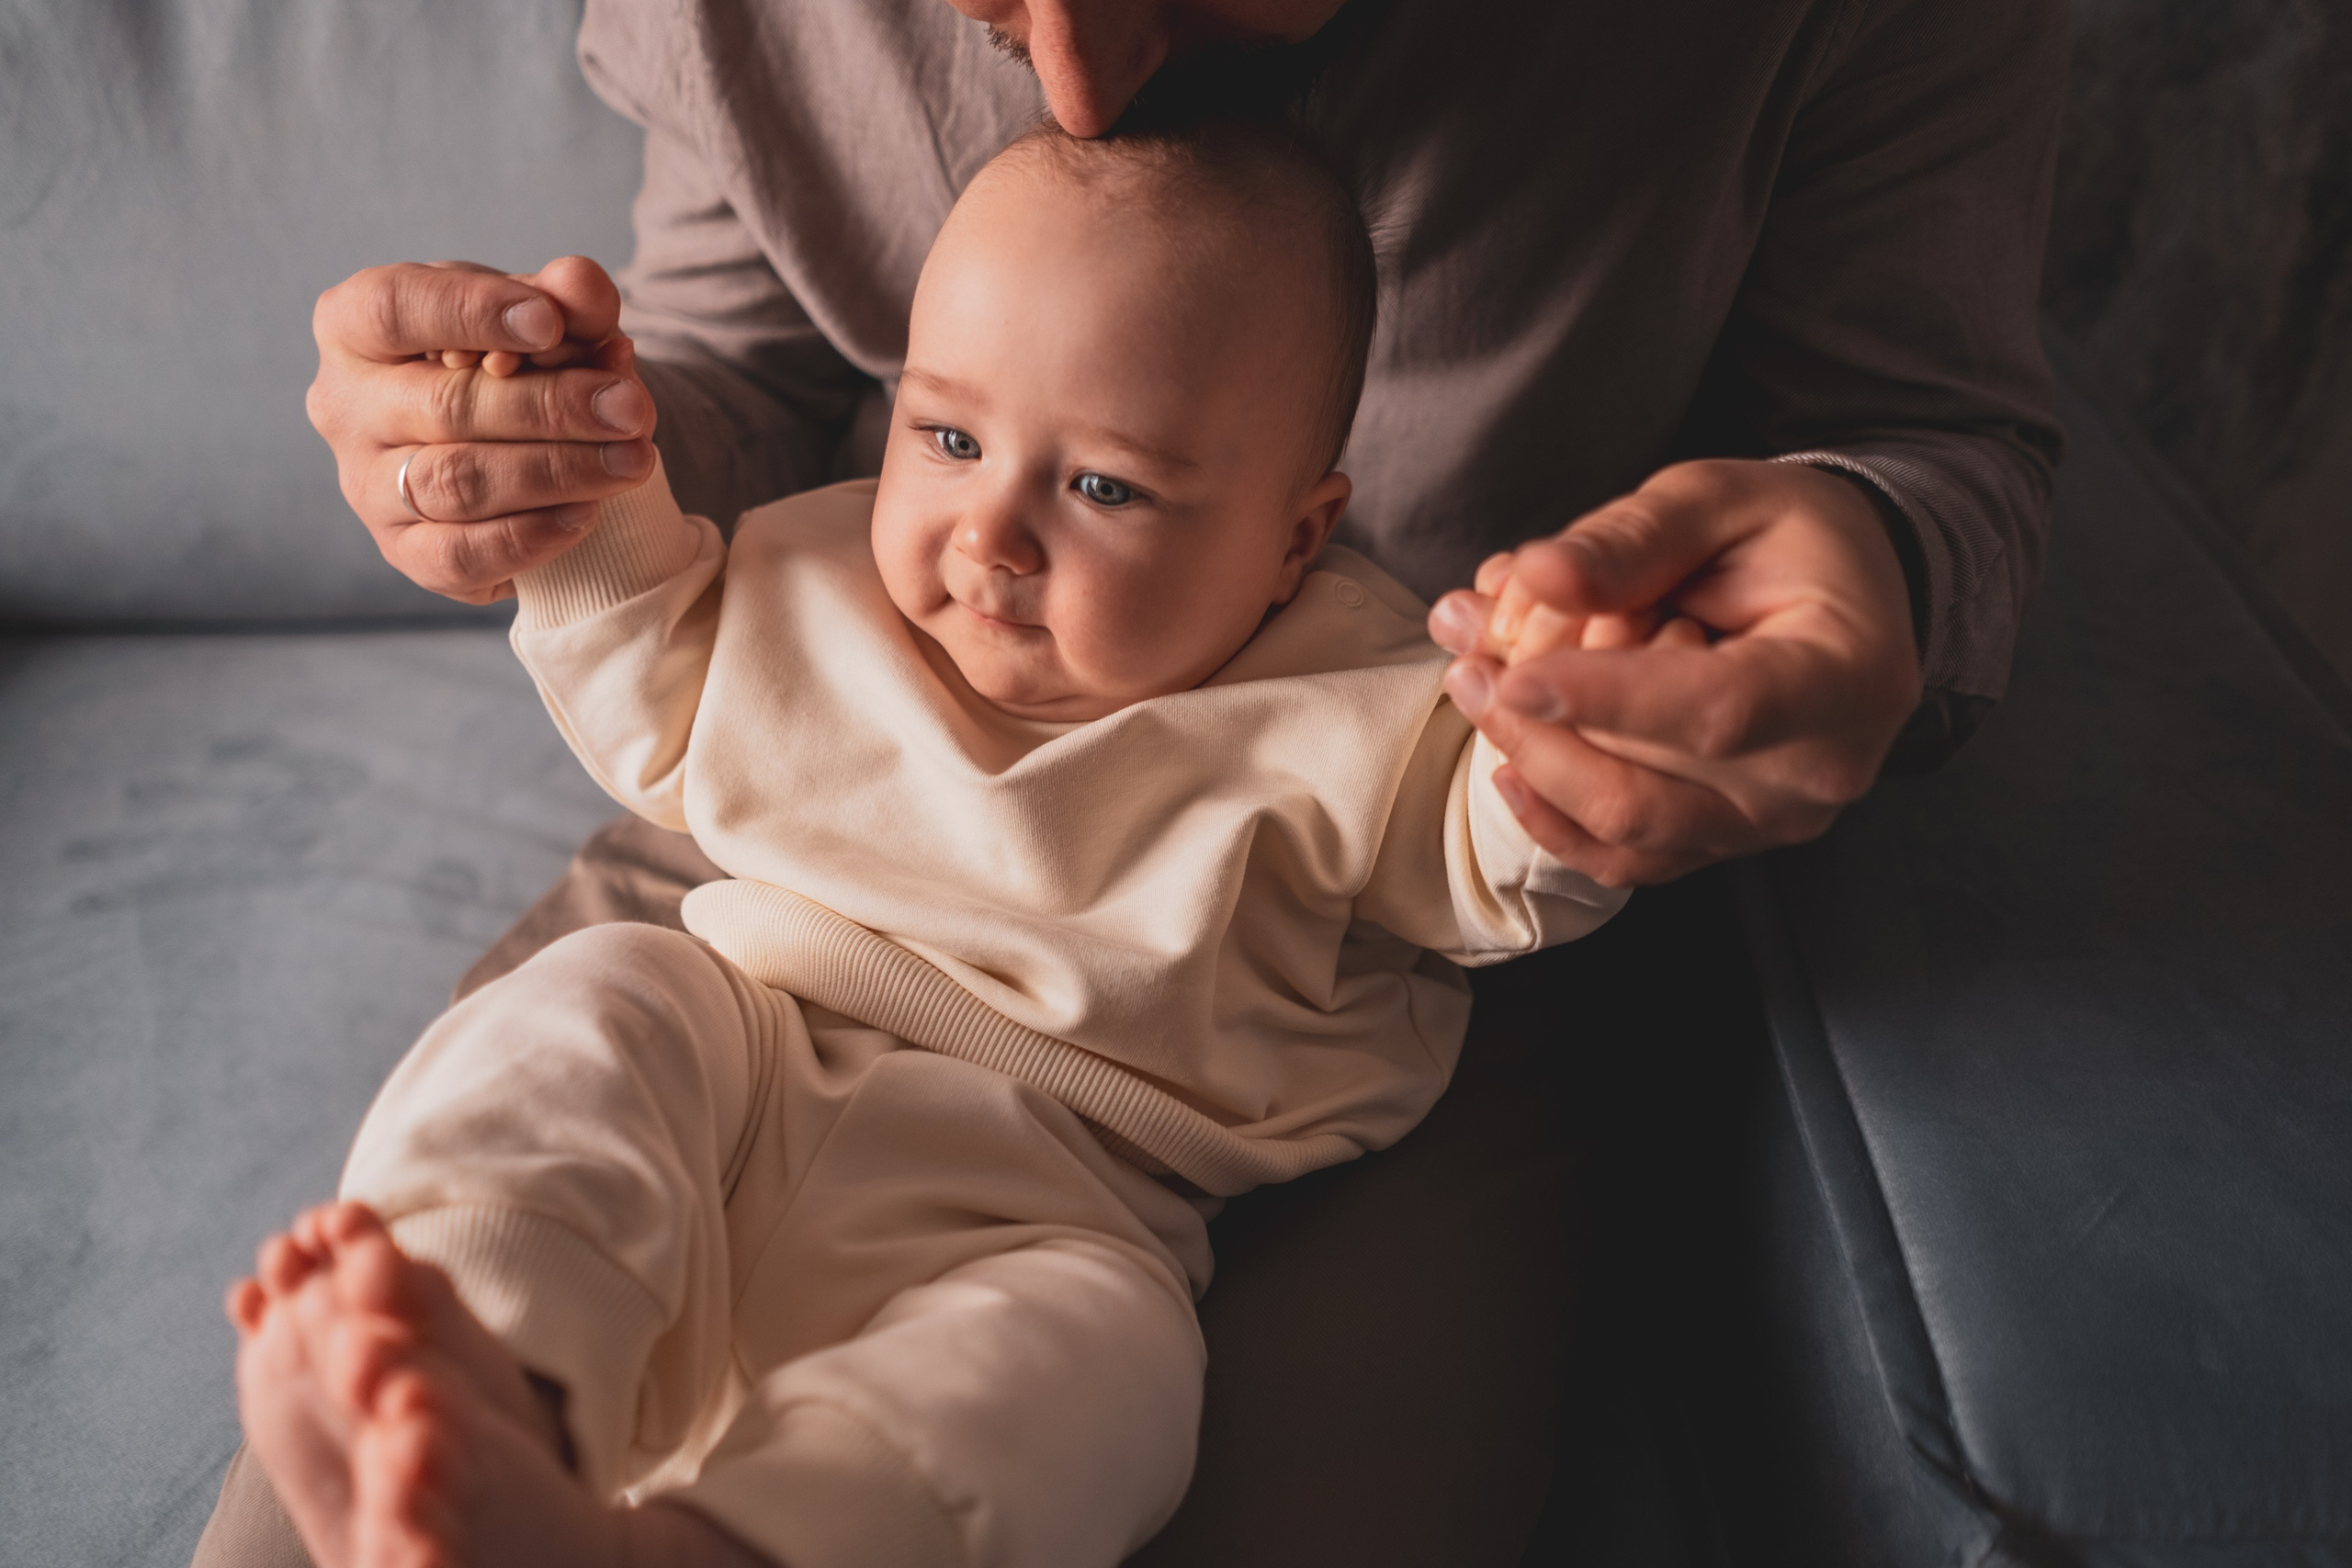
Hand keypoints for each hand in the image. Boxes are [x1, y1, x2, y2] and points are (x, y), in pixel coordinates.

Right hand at [305, 256, 657, 603]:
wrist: (513, 439)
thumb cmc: (510, 357)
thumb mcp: (536, 310)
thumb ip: (565, 296)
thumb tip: (584, 287)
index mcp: (354, 324)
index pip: (394, 309)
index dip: (473, 312)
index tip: (551, 322)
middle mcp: (344, 406)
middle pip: (445, 406)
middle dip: (551, 407)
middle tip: (630, 407)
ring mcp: (366, 486)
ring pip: (456, 483)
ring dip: (558, 472)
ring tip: (631, 458)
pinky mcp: (404, 551)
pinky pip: (461, 555)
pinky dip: (532, 535)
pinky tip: (588, 511)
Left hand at [1426, 459, 1921, 886]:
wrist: (1838, 599)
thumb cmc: (1786, 540)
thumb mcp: (1721, 498)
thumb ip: (1633, 536)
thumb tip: (1539, 576)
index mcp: (1845, 676)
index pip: (1721, 711)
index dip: (1607, 701)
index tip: (1515, 678)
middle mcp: (1817, 772)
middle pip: (1652, 784)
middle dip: (1543, 723)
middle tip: (1473, 650)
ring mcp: (1768, 822)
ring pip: (1623, 832)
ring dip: (1533, 762)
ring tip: (1477, 682)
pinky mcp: (1722, 842)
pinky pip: (1623, 860)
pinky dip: (1551, 815)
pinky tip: (1508, 760)